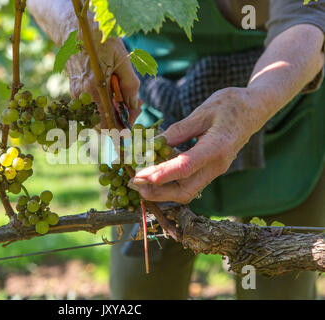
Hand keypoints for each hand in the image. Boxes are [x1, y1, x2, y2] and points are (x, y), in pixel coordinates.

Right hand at [28, 0, 139, 128]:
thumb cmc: (101, 41)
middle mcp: (83, 95)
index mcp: (95, 88)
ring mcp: (77, 94)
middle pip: (102, 124)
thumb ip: (130, 85)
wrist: (75, 29)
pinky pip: (91, 107)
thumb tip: (133, 105)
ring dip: (113, 112)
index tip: (133, 119)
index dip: (122, 129)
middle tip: (135, 106)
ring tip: (126, 97)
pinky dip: (104, 105)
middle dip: (120, 120)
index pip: (108, 123)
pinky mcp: (75, 91)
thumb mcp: (122, 59)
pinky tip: (115, 92)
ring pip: (97, 116)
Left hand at [128, 87, 266, 203]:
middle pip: (185, 190)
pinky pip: (190, 183)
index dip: (160, 174)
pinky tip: (155, 173)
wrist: (255, 108)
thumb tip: (154, 145)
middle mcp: (218, 165)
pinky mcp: (211, 169)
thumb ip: (178, 131)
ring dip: (162, 190)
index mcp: (217, 148)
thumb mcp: (202, 112)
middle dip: (157, 191)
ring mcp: (216, 170)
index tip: (139, 176)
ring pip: (187, 191)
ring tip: (140, 180)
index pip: (185, 167)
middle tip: (134, 182)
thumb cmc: (230, 104)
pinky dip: (171, 183)